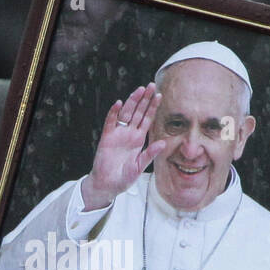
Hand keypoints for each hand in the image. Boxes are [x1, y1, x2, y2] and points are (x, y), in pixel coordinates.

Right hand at [80, 83, 167, 210]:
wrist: (108, 184)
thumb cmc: (124, 177)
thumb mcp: (140, 166)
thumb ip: (150, 154)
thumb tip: (163, 143)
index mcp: (138, 139)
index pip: (147, 119)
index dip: (152, 107)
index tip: (159, 95)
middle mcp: (129, 133)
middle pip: (138, 112)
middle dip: (144, 99)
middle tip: (150, 85)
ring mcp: (117, 134)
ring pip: (126, 113)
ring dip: (132, 101)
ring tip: (139, 90)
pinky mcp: (107, 137)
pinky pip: (110, 122)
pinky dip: (114, 113)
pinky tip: (119, 104)